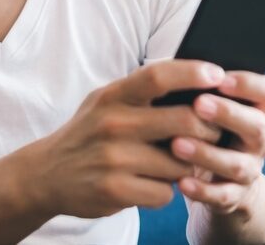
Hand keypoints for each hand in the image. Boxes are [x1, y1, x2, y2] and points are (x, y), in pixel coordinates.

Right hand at [28, 60, 224, 218]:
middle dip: (210, 129)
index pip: (158, 76)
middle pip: (184, 121)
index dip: (191, 73)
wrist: (47, 172)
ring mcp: (114, 158)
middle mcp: (113, 123)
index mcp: (113, 95)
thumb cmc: (89, 132)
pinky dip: (166, 190)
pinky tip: (151, 183)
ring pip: (181, 163)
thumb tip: (193, 82)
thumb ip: (140, 92)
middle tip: (215, 132)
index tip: (217, 75)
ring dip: (188, 165)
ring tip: (176, 162)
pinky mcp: (116, 190)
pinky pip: (165, 192)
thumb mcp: (105, 101)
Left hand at [171, 71, 264, 214]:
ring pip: (238, 164)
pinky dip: (203, 190)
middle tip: (199, 103)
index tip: (221, 78)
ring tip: (177, 144)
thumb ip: (198, 88)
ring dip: (207, 153)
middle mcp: (259, 139)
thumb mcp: (206, 104)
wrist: (216, 178)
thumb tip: (172, 66)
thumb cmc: (204, 124)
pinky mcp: (234, 197)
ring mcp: (250, 169)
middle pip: (257, 126)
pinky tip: (182, 182)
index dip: (249, 84)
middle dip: (228, 113)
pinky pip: (223, 196)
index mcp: (255, 109)